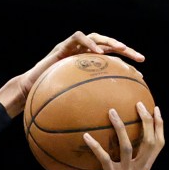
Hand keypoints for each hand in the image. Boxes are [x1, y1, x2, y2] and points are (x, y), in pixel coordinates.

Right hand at [0, 31, 144, 116]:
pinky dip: (90, 43)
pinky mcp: (63, 45)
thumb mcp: (73, 108)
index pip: (112, 63)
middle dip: (126, 51)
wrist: (28, 92)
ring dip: (111, 42)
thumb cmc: (48, 103)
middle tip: (140, 59)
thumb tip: (103, 132)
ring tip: (123, 50)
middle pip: (109, 47)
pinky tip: (99, 53)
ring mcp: (74, 48)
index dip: (127, 67)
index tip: (140, 76)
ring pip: (97, 37)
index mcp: (89, 68)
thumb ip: (87, 111)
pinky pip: (79, 38)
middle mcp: (83, 55)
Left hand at [82, 100, 164, 169]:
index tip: (156, 108)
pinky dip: (95, 145)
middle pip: (149, 141)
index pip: (158, 145)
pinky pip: (103, 158)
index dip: (159, 126)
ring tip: (111, 111)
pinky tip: (85, 136)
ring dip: (120, 127)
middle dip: (146, 120)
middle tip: (138, 103)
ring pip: (128, 146)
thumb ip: (121, 166)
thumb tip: (109, 146)